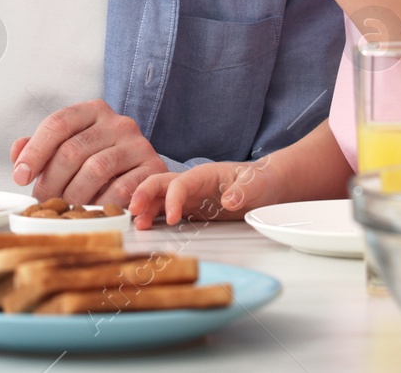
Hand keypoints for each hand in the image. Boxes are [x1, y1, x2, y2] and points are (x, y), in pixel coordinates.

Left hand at [9, 100, 163, 206]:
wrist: (146, 173)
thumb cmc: (100, 160)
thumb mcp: (71, 147)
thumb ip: (41, 147)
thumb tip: (18, 152)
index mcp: (93, 111)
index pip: (58, 123)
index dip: (35, 151)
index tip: (20, 176)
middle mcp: (118, 123)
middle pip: (73, 149)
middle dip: (51, 180)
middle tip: (42, 199)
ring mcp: (138, 144)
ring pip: (95, 169)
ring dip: (74, 194)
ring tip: (65, 206)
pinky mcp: (153, 168)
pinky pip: (121, 188)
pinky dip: (101, 203)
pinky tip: (92, 209)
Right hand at [128, 157, 280, 228]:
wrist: (267, 185)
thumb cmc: (262, 181)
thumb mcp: (258, 185)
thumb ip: (244, 190)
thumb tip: (228, 200)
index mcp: (204, 174)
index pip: (180, 183)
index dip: (172, 199)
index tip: (171, 219)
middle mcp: (192, 183)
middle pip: (160, 183)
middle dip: (144, 194)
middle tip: (133, 212)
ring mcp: (189, 195)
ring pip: (159, 197)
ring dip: (145, 208)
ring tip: (137, 225)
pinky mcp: (191, 208)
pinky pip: (166, 209)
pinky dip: (153, 216)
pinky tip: (145, 227)